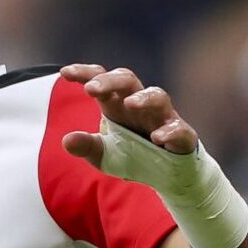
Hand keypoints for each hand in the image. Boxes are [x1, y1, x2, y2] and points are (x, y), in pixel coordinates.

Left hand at [58, 64, 199, 166]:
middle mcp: (140, 105)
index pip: (101, 80)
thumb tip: (67, 140)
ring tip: (130, 104)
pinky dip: (169, 131)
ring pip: (158, 96)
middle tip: (91, 89)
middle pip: (128, 80)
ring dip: (144, 98)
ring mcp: (163, 118)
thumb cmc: (133, 156)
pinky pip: (179, 128)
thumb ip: (87, 146)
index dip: (85, 73)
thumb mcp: (104, 154)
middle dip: (110, 81)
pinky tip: (157, 138)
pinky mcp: (182, 135)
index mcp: (117, 105)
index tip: (64, 72)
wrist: (166, 175)